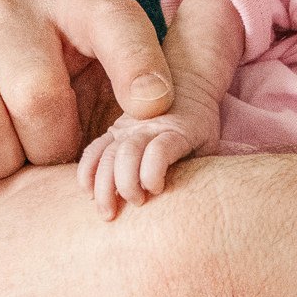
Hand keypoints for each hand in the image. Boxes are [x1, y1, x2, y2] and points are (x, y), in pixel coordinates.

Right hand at [78, 113, 207, 219]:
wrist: (187, 84)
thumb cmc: (201, 126)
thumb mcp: (208, 141)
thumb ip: (198, 163)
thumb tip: (192, 199)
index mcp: (177, 130)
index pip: (160, 149)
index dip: (153, 172)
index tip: (156, 190)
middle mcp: (148, 127)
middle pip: (128, 153)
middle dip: (126, 184)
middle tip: (134, 205)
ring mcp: (128, 128)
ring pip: (108, 154)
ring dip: (105, 185)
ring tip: (108, 212)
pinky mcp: (114, 131)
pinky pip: (95, 149)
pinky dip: (88, 171)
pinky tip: (87, 192)